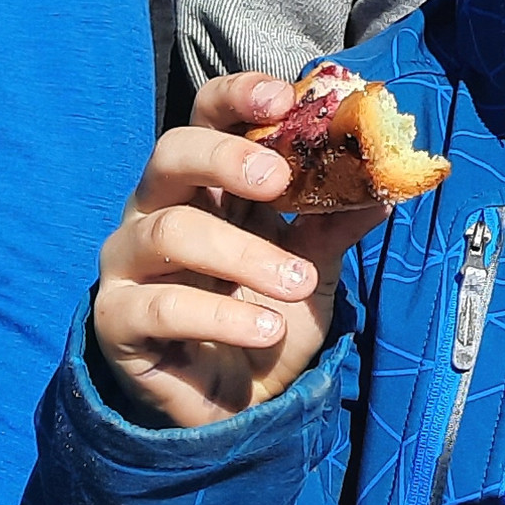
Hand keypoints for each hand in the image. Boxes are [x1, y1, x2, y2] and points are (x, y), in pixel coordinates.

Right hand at [90, 73, 390, 429]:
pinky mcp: (117, 318)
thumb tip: (387, 187)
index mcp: (206, 184)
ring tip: (297, 285)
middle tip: (278, 181)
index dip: (237, 96)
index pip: (206, 116)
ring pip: (170, 230)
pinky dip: (221, 317)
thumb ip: (337, 225)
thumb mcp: (315, 270)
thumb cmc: (268, 320)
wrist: (239, 408)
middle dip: (226, 158)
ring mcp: (130, 262)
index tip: (281, 97)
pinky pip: (160, 306)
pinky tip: (265, 331)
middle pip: (171, 153)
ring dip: (242, 254)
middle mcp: (157, 209)